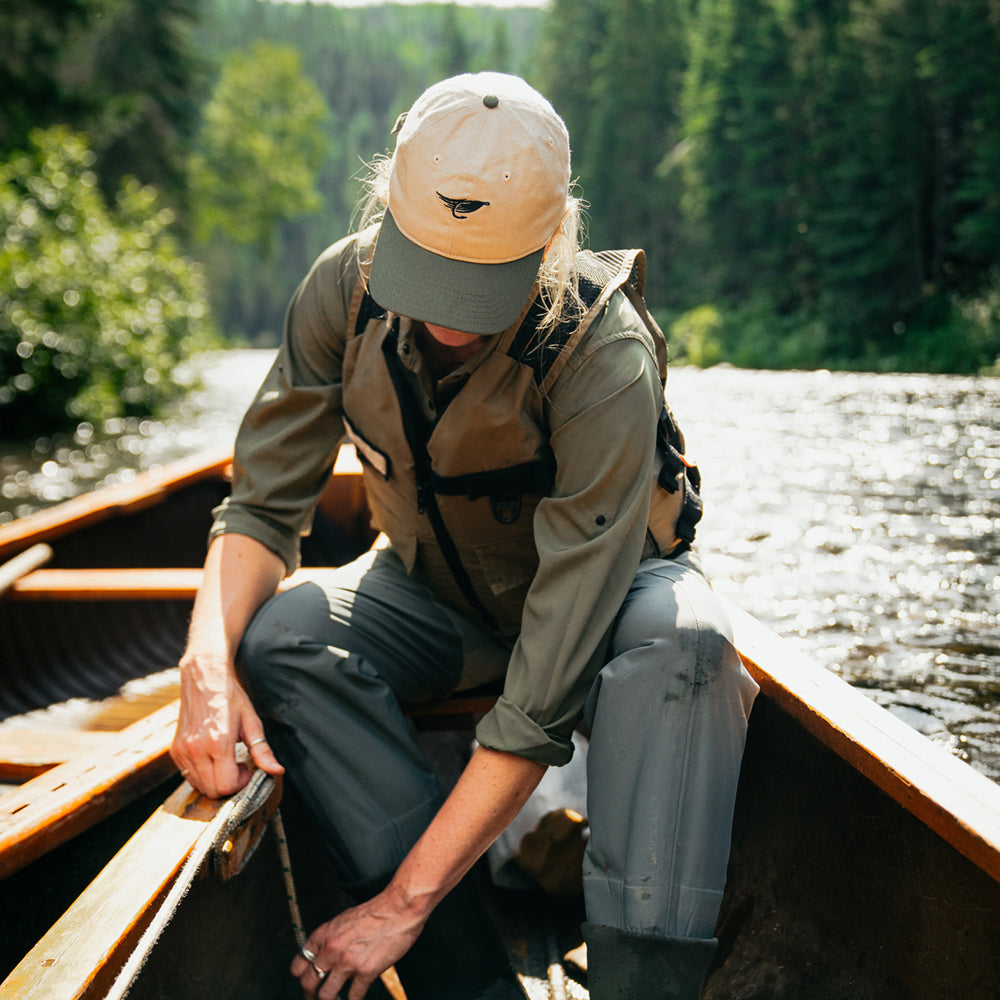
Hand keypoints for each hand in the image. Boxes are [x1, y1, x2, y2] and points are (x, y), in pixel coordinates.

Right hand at [170, 649, 283, 797]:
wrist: (204, 677)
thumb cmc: (230, 697)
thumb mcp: (252, 722)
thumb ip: (263, 751)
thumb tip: (277, 771)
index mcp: (217, 743)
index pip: (226, 786)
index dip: (241, 782)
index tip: (247, 768)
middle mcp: (196, 749)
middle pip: (212, 791)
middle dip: (229, 784)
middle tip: (238, 766)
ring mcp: (182, 751)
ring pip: (199, 786)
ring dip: (215, 781)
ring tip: (226, 760)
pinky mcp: (174, 750)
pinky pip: (188, 775)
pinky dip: (202, 774)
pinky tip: (212, 757)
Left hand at [290, 887, 427, 999]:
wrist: (399, 909)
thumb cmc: (375, 912)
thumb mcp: (344, 920)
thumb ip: (331, 938)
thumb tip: (324, 955)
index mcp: (324, 935)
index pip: (298, 964)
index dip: (301, 975)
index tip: (306, 980)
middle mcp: (332, 950)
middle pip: (308, 983)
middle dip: (310, 994)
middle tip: (314, 998)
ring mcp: (348, 963)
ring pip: (325, 996)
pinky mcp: (366, 972)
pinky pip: (353, 997)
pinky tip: (355, 998)